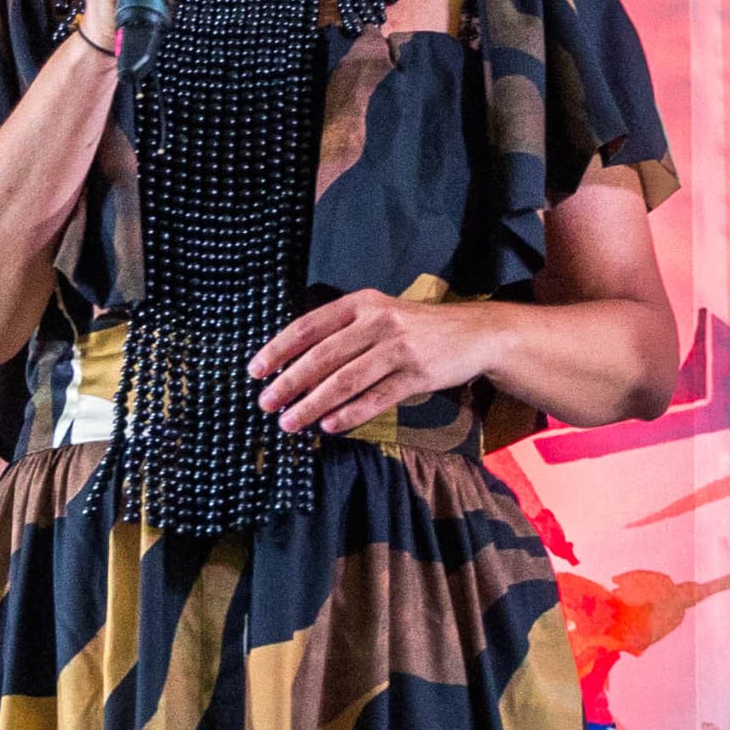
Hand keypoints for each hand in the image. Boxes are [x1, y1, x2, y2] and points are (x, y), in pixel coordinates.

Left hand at [253, 289, 504, 434]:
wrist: (474, 333)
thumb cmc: (417, 328)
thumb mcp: (379, 313)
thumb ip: (343, 329)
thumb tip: (294, 362)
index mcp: (361, 303)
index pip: (308, 326)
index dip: (278, 349)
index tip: (256, 371)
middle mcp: (378, 322)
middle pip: (322, 357)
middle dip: (289, 383)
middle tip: (266, 404)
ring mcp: (400, 348)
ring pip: (345, 381)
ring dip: (312, 405)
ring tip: (290, 422)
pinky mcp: (418, 375)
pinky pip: (377, 398)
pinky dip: (350, 414)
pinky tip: (330, 426)